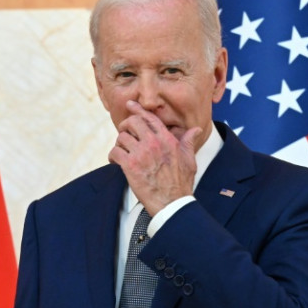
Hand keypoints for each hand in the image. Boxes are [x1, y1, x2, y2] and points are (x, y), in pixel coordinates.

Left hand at [108, 100, 199, 215]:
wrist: (172, 202)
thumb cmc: (180, 183)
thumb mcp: (189, 160)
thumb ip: (188, 142)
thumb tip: (194, 130)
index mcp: (168, 140)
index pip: (150, 118)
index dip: (138, 109)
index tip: (130, 105)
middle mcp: (154, 143)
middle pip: (133, 123)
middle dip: (125, 126)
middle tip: (124, 134)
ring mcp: (141, 153)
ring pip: (121, 137)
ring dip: (119, 144)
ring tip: (122, 152)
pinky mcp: (130, 165)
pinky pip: (114, 152)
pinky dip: (112, 156)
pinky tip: (115, 162)